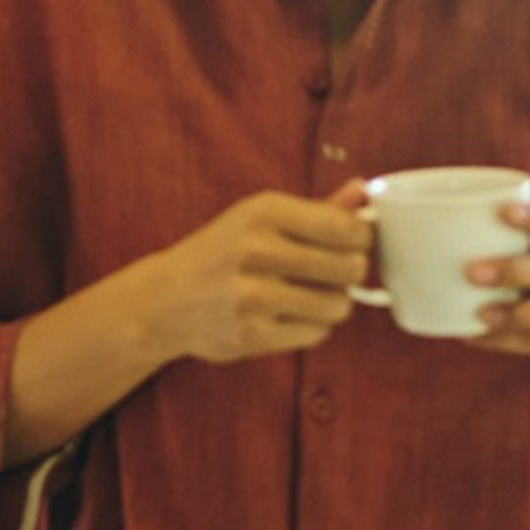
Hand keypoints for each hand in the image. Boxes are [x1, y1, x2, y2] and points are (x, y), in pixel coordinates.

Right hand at [149, 182, 371, 365]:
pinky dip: (311, 327)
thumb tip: (364, 193)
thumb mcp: (261, 219)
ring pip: (337, 305)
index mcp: (263, 212)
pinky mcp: (250, 335)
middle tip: (334, 272)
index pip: (344, 228)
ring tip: (310, 295)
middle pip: (349, 267)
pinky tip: (288, 316)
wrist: (165, 300)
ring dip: (333, 303)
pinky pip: (315, 334)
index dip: (363, 239)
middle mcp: (256, 250)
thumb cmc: (223, 253)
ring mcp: (252, 296)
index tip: (357, 244)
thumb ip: (317, 209)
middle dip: (350, 272)